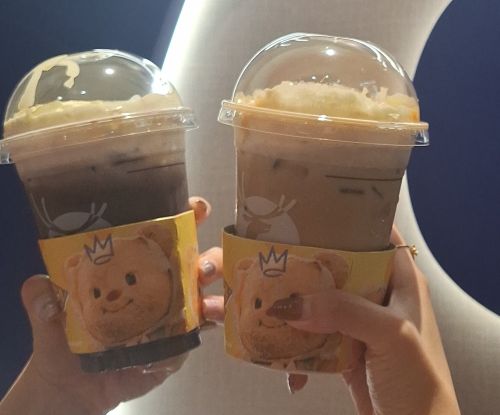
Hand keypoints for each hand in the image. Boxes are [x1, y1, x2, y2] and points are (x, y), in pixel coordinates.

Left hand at [0, 197, 224, 414]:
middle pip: (196, 264)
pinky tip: (206, 329)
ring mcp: (172, 315)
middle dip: (211, 259)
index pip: (164, 236)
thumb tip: (39, 286)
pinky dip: (205, 331)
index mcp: (136, 268)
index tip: (197, 208)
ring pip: (205, 298)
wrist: (73, 386)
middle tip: (204, 266)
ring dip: (214, 298)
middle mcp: (160, 285)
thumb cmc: (65, 341)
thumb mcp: (50, 317)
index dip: (186, 218)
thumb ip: (44, 301)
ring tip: (208, 306)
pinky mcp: (175, 344)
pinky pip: (196, 335)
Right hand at [277, 227, 459, 414]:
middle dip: (307, 266)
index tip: (312, 215)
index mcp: (401, 279)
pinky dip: (297, 346)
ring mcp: (360, 322)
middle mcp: (379, 295)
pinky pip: (314, 336)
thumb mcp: (391, 335)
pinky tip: (283, 359)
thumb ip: (344, 311)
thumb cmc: (421, 380)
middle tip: (273, 257)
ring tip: (265, 303)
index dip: (347, 221)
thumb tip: (291, 303)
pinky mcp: (345, 348)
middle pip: (338, 268)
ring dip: (296, 307)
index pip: (375, 235)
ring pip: (322, 302)